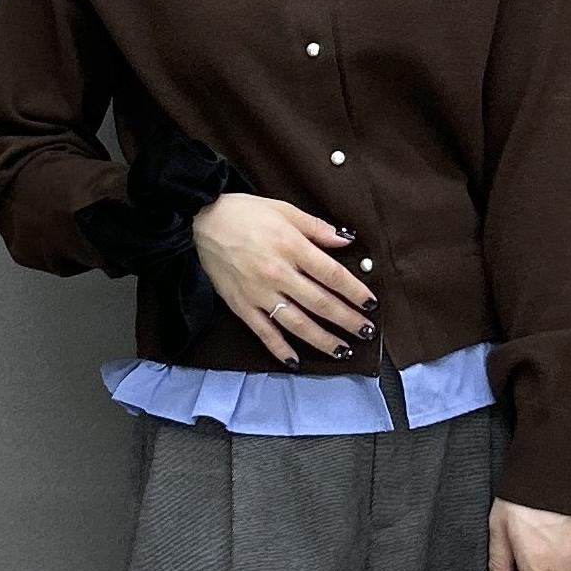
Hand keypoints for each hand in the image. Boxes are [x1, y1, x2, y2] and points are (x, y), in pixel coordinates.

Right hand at [191, 195, 378, 363]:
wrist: (200, 220)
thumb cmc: (244, 212)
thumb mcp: (284, 209)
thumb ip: (317, 228)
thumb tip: (346, 241)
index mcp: (291, 247)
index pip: (333, 275)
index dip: (355, 292)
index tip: (370, 304)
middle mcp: (278, 274)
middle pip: (321, 303)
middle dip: (347, 320)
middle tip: (366, 332)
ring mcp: (260, 294)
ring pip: (298, 323)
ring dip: (323, 340)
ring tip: (343, 350)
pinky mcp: (242, 306)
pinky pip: (265, 333)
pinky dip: (280, 349)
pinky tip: (296, 361)